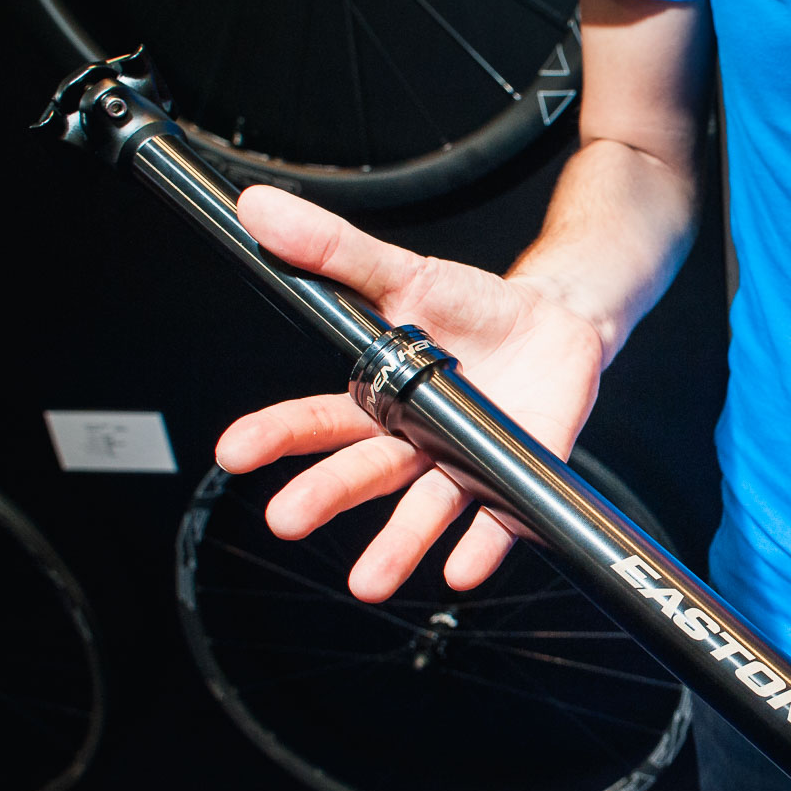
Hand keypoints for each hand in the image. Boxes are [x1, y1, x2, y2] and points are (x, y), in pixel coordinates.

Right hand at [214, 186, 606, 601]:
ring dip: (398, 546)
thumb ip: (334, 251)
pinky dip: (481, 545)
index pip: (315, 422)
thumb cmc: (475, 308)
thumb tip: (258, 210)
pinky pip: (496, 520)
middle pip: (363, 473)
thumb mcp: (404, 272)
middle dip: (324, 497)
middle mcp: (413, 441)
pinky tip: (462, 570)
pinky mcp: (513, 477)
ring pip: (423, 510)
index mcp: (378, 398)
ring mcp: (462, 464)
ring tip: (370, 581)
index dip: (274, 436)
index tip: (234, 451)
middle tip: (286, 519)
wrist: (557, 320)